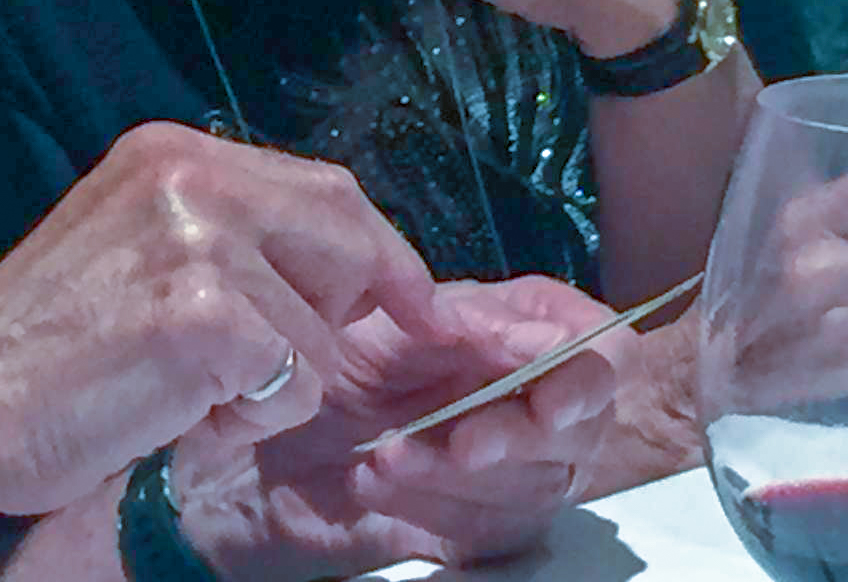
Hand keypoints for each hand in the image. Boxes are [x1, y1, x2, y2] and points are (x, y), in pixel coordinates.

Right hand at [0, 122, 439, 521]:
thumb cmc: (37, 347)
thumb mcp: (134, 250)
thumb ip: (224, 241)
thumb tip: (338, 280)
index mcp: (171, 155)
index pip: (324, 188)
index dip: (382, 253)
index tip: (421, 306)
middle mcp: (189, 177)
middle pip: (346, 235)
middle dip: (342, 314)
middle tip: (278, 367)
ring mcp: (199, 240)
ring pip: (323, 332)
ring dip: (275, 383)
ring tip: (184, 386)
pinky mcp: (206, 315)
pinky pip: (296, 383)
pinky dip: (250, 416)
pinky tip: (177, 407)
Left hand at [172, 275, 630, 580]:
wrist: (250, 429)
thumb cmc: (314, 351)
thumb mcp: (381, 323)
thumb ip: (466, 327)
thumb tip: (541, 343)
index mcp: (512, 329)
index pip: (600, 350)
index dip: (585, 371)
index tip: (549, 395)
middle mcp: (526, 396)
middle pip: (579, 426)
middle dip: (516, 435)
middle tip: (459, 441)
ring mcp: (510, 465)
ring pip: (536, 483)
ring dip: (458, 474)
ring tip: (383, 458)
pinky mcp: (478, 522)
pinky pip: (490, 527)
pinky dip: (431, 507)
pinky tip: (374, 483)